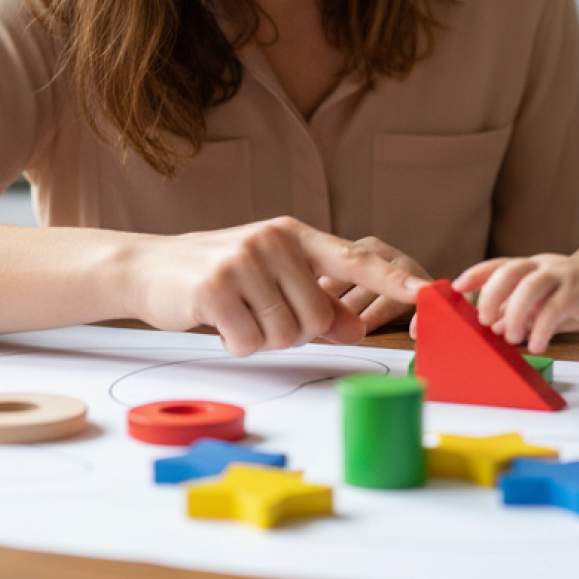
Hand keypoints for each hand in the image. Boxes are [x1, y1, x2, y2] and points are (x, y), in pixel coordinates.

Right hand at [135, 217, 425, 355]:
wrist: (149, 268)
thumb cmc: (220, 275)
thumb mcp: (273, 279)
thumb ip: (319, 303)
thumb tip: (357, 327)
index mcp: (295, 236)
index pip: (355, 259)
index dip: (393, 281)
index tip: (429, 293)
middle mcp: (273, 241)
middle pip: (316, 317)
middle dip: (290, 330)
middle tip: (258, 311)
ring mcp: (243, 261)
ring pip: (285, 334)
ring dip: (261, 338)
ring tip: (238, 313)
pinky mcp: (215, 287)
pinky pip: (250, 340)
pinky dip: (236, 342)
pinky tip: (219, 322)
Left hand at [453, 254, 578, 353]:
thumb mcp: (545, 306)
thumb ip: (521, 313)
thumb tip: (493, 327)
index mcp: (533, 267)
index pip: (499, 265)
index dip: (476, 274)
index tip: (456, 288)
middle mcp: (545, 265)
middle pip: (511, 270)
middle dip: (492, 294)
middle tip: (484, 321)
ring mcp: (565, 274)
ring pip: (532, 285)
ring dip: (515, 312)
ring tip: (512, 338)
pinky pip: (557, 306)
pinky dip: (542, 327)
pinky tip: (537, 343)